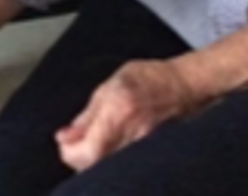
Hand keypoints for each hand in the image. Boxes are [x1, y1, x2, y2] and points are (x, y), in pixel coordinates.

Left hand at [55, 59, 197, 172]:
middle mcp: (131, 134)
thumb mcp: (112, 84)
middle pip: (94, 168)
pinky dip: (111, 160)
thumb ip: (88, 114)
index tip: (66, 142)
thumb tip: (64, 136)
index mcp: (117, 111)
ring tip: (97, 142)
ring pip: (107, 170)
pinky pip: (122, 166)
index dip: (69, 152)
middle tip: (79, 143)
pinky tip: (113, 147)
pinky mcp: (151, 155)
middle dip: (80, 158)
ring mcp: (143, 148)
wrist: (183, 85)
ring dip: (96, 160)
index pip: (85, 153)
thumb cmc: (149, 78)